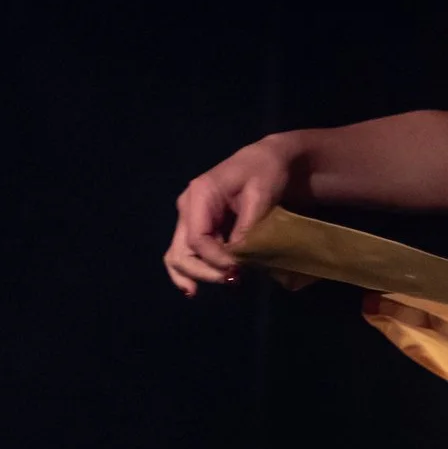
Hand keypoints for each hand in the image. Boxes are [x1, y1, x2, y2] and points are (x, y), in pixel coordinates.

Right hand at [165, 132, 298, 296]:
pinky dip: (196, 270)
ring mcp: (190, 218)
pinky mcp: (199, 226)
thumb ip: (245, 226)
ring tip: (219, 284)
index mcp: (199, 195)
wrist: (268, 160)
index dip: (215, 260)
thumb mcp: (260, 196)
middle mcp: (188, 208)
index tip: (238, 270)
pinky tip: (197, 287)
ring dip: (196, 275)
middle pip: (180, 251)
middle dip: (203, 272)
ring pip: (179, 255)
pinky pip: (189, 253)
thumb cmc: (265, 172)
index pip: (197, 239)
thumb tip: (235, 257)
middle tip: (233, 280)